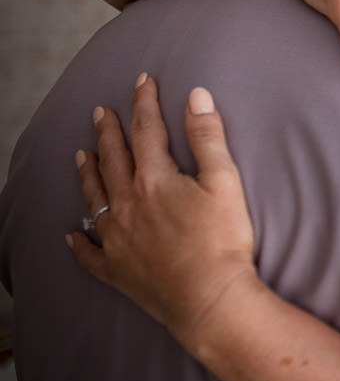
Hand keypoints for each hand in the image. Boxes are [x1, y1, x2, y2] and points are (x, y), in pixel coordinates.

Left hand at [69, 75, 259, 352]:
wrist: (209, 299)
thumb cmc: (223, 241)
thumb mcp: (225, 182)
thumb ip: (208, 138)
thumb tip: (196, 96)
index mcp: (155, 180)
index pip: (147, 130)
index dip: (145, 103)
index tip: (143, 81)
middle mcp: (128, 205)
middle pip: (113, 159)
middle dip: (108, 132)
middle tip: (100, 113)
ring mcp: (117, 239)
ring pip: (94, 197)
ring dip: (88, 173)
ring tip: (81, 155)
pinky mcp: (117, 270)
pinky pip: (89, 253)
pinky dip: (79, 241)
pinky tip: (72, 233)